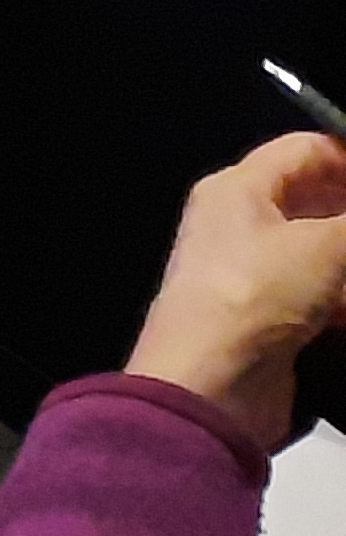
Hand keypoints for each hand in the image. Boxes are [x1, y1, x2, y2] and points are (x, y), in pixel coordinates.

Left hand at [127, 133, 345, 446]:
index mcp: (237, 188)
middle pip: (318, 201)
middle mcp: (240, 224)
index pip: (305, 150)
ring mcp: (254, 272)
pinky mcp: (270, 317)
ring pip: (324, 252)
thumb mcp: (324, 246)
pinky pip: (322, 297)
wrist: (210, 384)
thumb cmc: (253, 296)